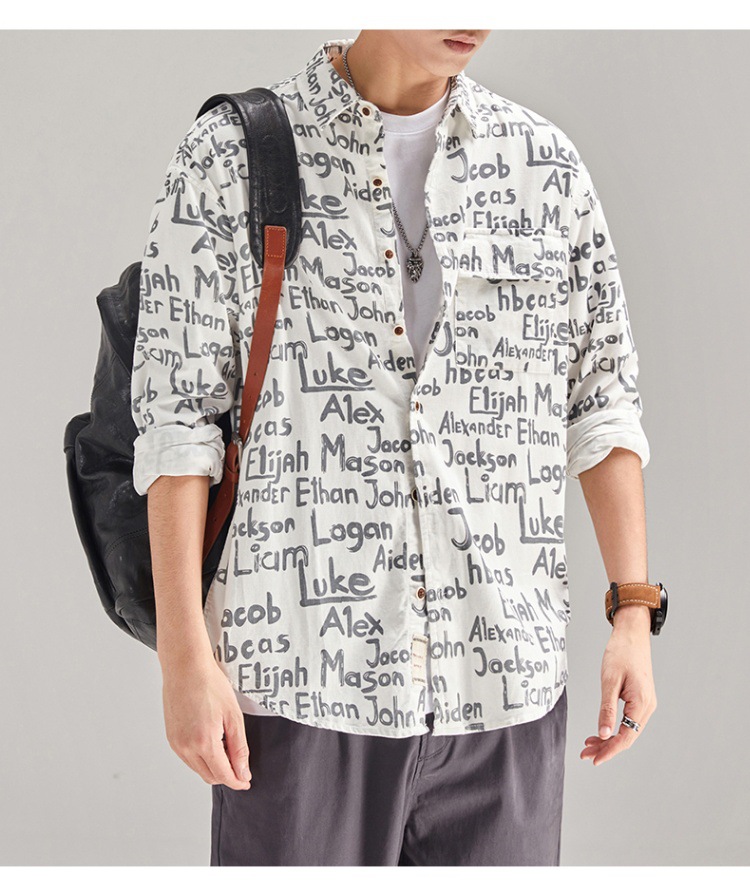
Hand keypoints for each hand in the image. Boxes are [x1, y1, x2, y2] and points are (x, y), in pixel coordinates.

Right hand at [161, 653, 251, 789]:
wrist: (185, 667)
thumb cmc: (210, 685)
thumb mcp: (233, 716)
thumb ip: (239, 748)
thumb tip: (243, 773)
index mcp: (204, 743)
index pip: (223, 775)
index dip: (238, 781)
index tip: (247, 781)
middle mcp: (186, 748)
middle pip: (209, 776)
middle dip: (227, 775)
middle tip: (240, 763)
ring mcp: (176, 744)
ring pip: (198, 769)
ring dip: (213, 766)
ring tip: (226, 747)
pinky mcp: (171, 738)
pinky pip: (188, 758)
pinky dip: (201, 757)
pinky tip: (211, 741)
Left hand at [581, 605, 656, 765]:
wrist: (632, 634)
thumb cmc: (621, 652)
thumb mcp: (610, 680)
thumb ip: (607, 709)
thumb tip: (604, 734)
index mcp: (642, 704)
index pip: (626, 737)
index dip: (609, 750)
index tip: (593, 759)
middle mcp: (647, 707)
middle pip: (627, 737)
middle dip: (606, 747)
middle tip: (585, 753)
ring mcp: (645, 703)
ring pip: (628, 730)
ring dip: (609, 739)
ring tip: (589, 744)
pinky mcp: (640, 699)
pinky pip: (628, 720)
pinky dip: (614, 727)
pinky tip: (601, 730)